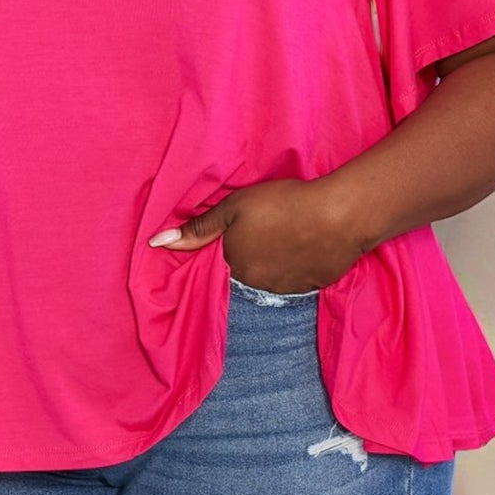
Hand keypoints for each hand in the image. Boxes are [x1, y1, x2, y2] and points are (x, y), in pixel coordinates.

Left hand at [146, 176, 363, 293]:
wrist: (338, 216)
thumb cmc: (282, 205)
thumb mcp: (234, 208)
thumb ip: (198, 229)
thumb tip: (156, 243)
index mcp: (234, 266)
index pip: (223, 264)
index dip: (234, 245)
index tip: (247, 232)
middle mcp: (256, 285)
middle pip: (248, 272)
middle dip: (254, 255)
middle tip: (271, 228)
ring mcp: (286, 289)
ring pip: (273, 277)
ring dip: (277, 262)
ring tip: (290, 234)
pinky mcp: (313, 286)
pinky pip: (299, 279)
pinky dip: (299, 265)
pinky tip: (308, 244)